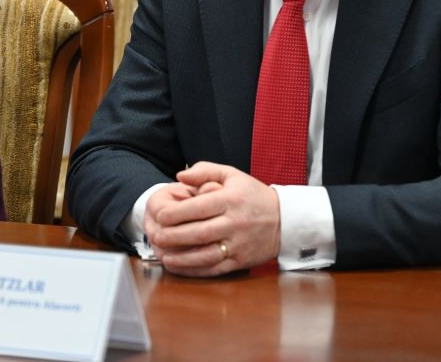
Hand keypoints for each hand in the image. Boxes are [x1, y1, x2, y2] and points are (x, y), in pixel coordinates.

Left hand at [146, 162, 280, 275]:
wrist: (285, 220)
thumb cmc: (252, 195)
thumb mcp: (232, 175)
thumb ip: (204, 171)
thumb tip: (180, 175)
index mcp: (230, 200)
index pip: (198, 208)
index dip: (175, 213)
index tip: (158, 215)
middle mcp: (234, 223)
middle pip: (198, 232)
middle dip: (173, 236)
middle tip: (155, 236)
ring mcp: (238, 245)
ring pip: (205, 254)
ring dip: (181, 257)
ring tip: (163, 254)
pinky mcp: (241, 261)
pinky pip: (214, 269)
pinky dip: (194, 270)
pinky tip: (178, 267)